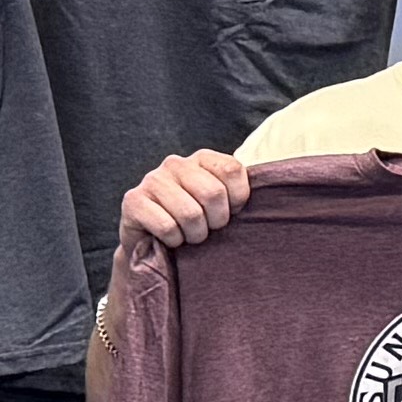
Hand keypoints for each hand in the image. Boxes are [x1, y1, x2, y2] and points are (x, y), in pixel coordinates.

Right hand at [119, 148, 255, 256]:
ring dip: (195, 234)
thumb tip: (267, 192)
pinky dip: (174, 240)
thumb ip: (239, 192)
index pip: (233, 170)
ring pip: (190, 213)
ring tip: (190, 235)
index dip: (238, 199)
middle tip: (209, 230)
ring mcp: (152, 180)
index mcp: (201, 158)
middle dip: (217, 222)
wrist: (152, 243)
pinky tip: (170, 239)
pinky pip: (167, 226)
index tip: (231, 213)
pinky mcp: (133, 201)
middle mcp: (175, 163)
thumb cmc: (195, 222)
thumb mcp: (221, 203)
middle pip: (213, 193)